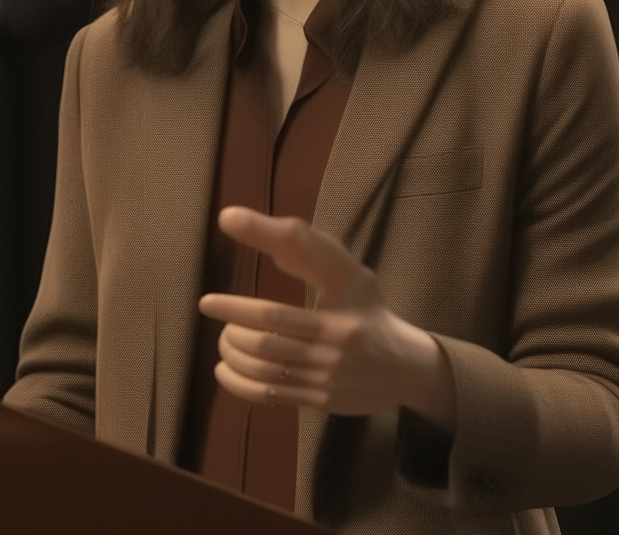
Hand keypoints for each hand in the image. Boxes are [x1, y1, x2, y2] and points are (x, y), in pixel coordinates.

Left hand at [198, 206, 455, 427]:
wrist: (408, 368)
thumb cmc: (368, 311)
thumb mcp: (350, 276)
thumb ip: (310, 256)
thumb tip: (266, 237)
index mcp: (347, 288)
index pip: (301, 257)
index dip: (262, 236)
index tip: (228, 219)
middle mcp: (338, 332)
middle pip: (269, 327)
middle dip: (231, 316)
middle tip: (210, 306)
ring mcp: (330, 370)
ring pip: (265, 362)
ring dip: (232, 349)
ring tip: (221, 338)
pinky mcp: (323, 399)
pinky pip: (270, 393)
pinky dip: (239, 382)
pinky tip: (223, 370)